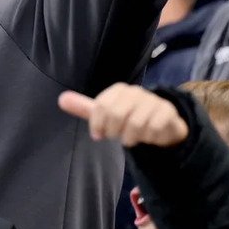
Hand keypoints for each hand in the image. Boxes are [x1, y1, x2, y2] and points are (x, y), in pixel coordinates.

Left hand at [59, 83, 188, 147]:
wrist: (162, 123)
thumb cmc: (129, 117)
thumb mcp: (106, 114)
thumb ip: (85, 108)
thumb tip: (60, 99)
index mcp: (118, 90)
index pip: (100, 107)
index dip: (97, 125)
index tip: (98, 135)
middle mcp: (135, 92)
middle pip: (116, 115)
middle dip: (114, 132)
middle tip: (117, 137)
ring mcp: (152, 100)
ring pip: (136, 124)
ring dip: (132, 138)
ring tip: (132, 138)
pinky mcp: (167, 111)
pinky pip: (154, 128)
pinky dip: (148, 138)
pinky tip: (149, 137)